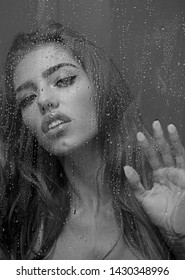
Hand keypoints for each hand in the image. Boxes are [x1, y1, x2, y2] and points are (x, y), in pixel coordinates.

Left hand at [124, 121, 184, 235]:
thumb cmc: (160, 214)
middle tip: (153, 123)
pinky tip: (174, 134)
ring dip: (170, 139)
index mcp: (159, 176)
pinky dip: (178, 146)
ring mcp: (178, 173)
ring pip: (174, 152)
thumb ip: (135, 183)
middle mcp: (169, 172)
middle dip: (158, 137)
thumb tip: (126, 167)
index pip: (152, 157)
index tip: (139, 134)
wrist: (174, 227)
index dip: (146, 146)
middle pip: (163, 151)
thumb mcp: (144, 198)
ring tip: (165, 126)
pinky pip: (182, 157)